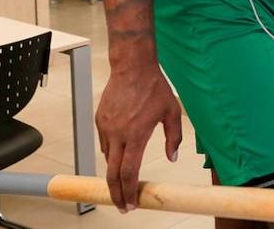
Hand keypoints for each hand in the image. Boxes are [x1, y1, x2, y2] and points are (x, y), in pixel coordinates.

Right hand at [96, 66, 181, 211]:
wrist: (132, 67)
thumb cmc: (154, 87)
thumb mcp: (172, 112)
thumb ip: (174, 138)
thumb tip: (173, 157)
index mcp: (136, 135)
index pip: (129, 172)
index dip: (128, 191)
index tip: (130, 203)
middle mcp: (118, 134)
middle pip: (112, 173)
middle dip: (116, 193)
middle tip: (122, 205)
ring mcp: (106, 128)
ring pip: (108, 158)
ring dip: (116, 171)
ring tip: (125, 177)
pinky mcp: (100, 121)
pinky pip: (105, 143)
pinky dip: (112, 153)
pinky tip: (121, 152)